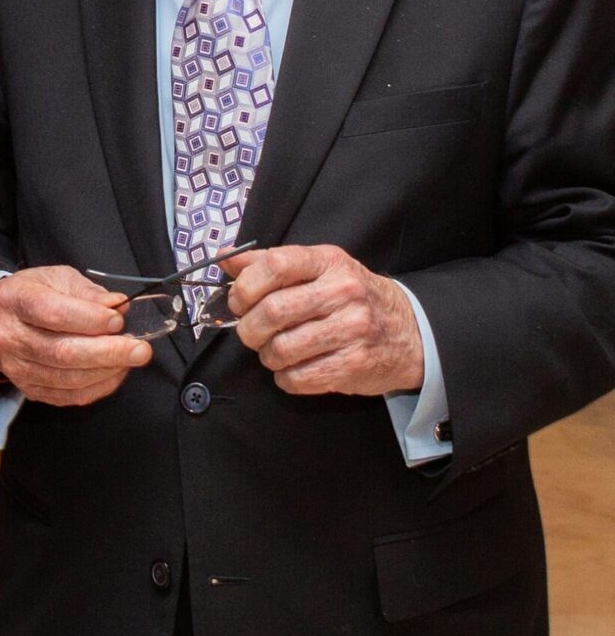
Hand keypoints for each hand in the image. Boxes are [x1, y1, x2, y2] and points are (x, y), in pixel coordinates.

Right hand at [0, 266, 151, 407]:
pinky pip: (69, 396)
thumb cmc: (31, 294)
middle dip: (108, 352)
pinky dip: (98, 386)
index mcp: (14, 300)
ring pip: (68, 378)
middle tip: (140, 349)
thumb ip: (88, 292)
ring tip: (131, 358)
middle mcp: (10, 337)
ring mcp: (17, 368)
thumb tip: (118, 306)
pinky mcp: (28, 389)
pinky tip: (115, 372)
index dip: (89, 320)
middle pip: (62, 352)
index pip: (52, 313)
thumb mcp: (56, 278)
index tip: (118, 320)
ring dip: (107, 371)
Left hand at [225, 245, 424, 397]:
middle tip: (251, 333)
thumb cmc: (352, 297)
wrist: (410, 332)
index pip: (274, 264)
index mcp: (329, 261)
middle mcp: (343, 292)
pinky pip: (300, 378)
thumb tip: (224, 257)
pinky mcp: (355, 364)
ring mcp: (353, 329)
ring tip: (274, 352)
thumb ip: (270, 262)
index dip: (245, 286)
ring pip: (282, 348)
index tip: (239, 302)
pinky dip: (285, 378)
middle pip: (273, 311)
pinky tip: (292, 370)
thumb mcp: (319, 268)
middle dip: (249, 328)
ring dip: (267, 356)